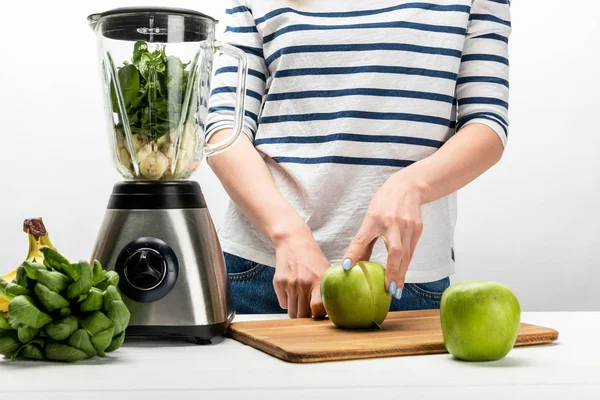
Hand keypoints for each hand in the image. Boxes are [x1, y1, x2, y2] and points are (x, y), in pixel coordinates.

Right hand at [272, 224, 328, 318]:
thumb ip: (329, 290)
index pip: (317, 310)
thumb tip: (334, 311)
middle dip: (307, 317)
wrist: (293, 242)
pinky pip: (283, 304)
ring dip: (297, 311)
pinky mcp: (278, 283)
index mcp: (318, 281)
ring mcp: (289, 284)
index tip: (320, 316)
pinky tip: (293, 292)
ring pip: (292, 312)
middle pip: (302, 316)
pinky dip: (288, 302)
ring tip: (302, 303)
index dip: (318, 317)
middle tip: (311, 313)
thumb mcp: (326, 271)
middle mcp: (303, 284)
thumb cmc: (313, 259)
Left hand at [342, 172, 424, 299]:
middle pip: (394, 252)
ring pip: (405, 255)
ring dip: (400, 273)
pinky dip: (405, 265)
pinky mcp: (418, 230)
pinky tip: (401, 276)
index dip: (355, 253)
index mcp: (376, 218)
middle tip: (389, 290)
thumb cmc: (384, 203)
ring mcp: (409, 227)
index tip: (348, 267)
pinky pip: (411, 252)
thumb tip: (351, 263)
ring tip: (395, 290)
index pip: (363, 239)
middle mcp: (394, 223)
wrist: (408, 188)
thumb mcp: (370, 217)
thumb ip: (362, 240)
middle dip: (392, 272)